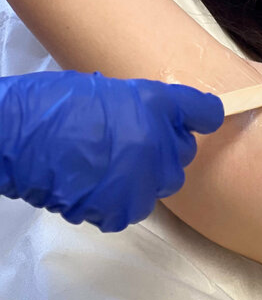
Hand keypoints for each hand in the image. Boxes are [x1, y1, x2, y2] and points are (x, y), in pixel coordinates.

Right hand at [0, 71, 223, 231]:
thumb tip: (168, 123)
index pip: (203, 111)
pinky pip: (132, 208)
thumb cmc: (56, 104)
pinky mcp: (120, 209)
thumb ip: (148, 106)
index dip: (202, 116)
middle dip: (163, 151)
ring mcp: (140, 179)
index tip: (204, 119)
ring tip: (106, 164)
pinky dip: (116, 201)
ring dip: (142, 178)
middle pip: (182, 155)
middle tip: (133, 142)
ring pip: (159, 186)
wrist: (16, 134)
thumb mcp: (110, 90)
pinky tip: (92, 183)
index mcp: (156, 104)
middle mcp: (157, 142)